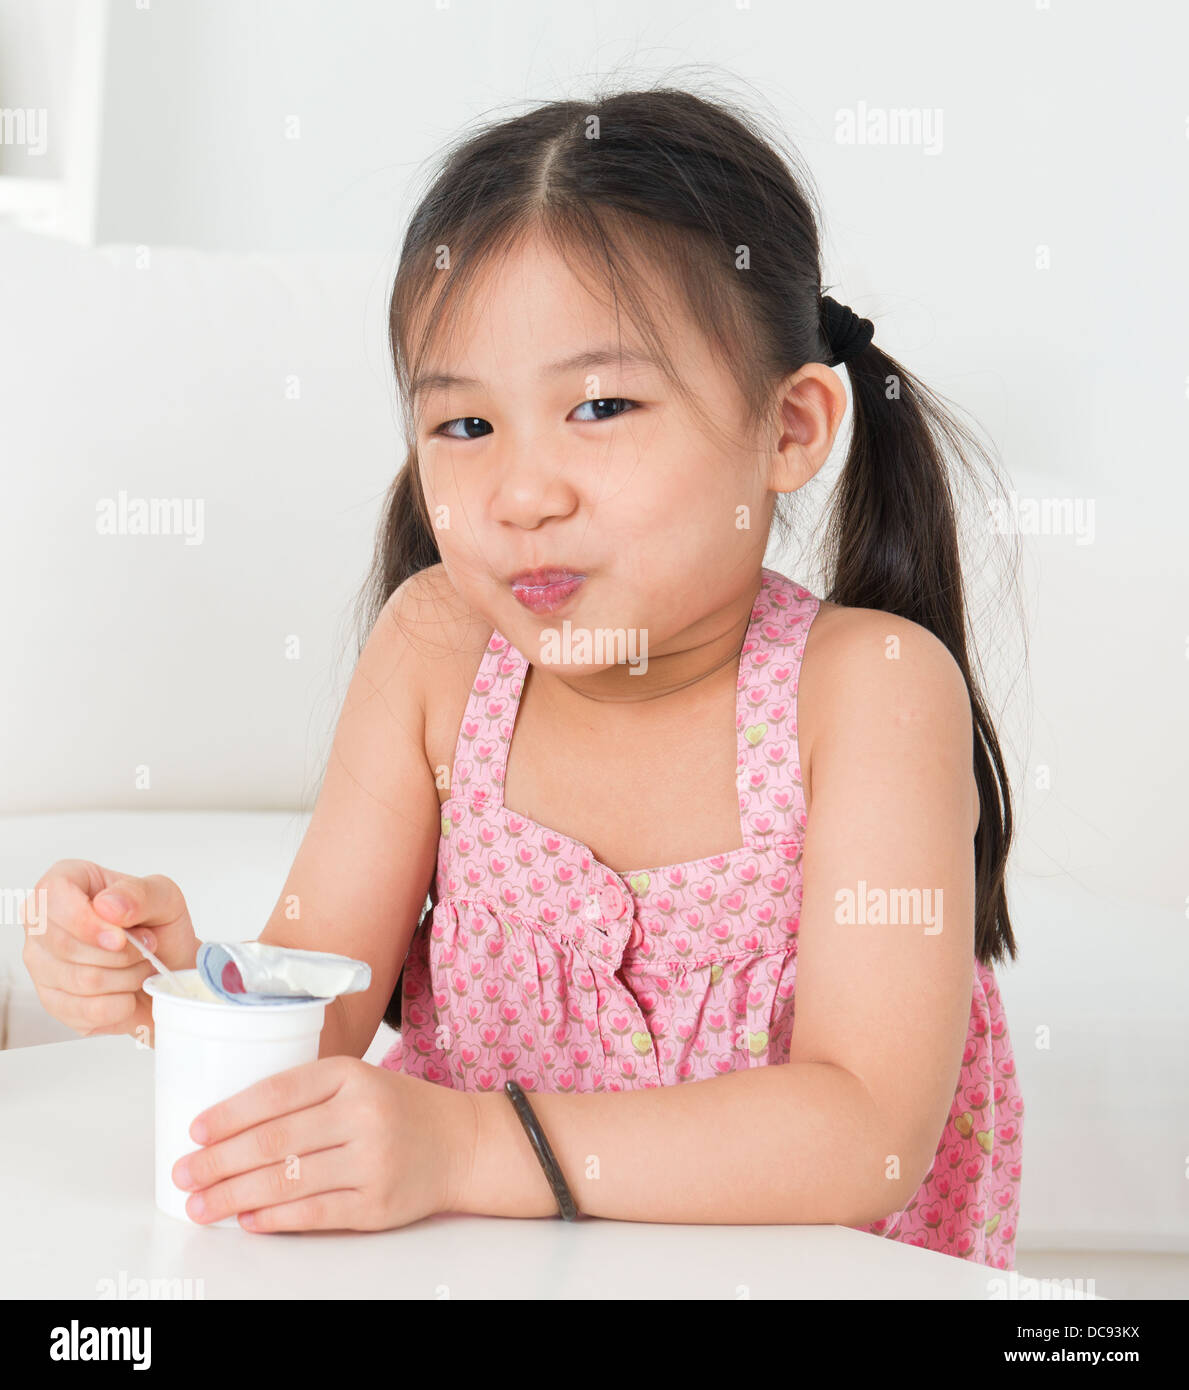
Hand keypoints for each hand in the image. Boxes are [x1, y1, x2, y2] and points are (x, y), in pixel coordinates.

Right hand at [21, 860, 199, 1042]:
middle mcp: (43, 923)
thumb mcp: (165, 897)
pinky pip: (83, 1011)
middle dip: (120, 954)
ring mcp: (42, 964)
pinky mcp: (53, 1001)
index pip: (52, 895)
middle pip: (64, 944)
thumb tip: (107, 905)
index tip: (120, 938)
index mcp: (66, 882)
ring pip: (78, 980)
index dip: (84, 921)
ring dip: (125, 977)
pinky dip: (119, 1005)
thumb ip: (140, 894)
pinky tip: (129, 992)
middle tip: (147, 947)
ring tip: (141, 966)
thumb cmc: (160, 927)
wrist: (168, 968)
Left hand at [170, 1056, 477, 1232]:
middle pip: (274, 1141)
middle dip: (219, 1161)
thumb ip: (305, 1095)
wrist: (461, 1143)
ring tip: (200, 1203)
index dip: (231, 1113)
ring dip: (234, 1196)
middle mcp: (362, 1114)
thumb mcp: (358, 1080)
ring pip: (286, 1181)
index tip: (195, 1131)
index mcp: (351, 1075)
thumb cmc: (397, 1109)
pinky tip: (247, 1220)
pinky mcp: (377, 1204)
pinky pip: (313, 1214)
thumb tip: (229, 1128)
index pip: (278, 1092)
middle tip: (184, 1172)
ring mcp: (372, 1161)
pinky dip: (274, 1219)